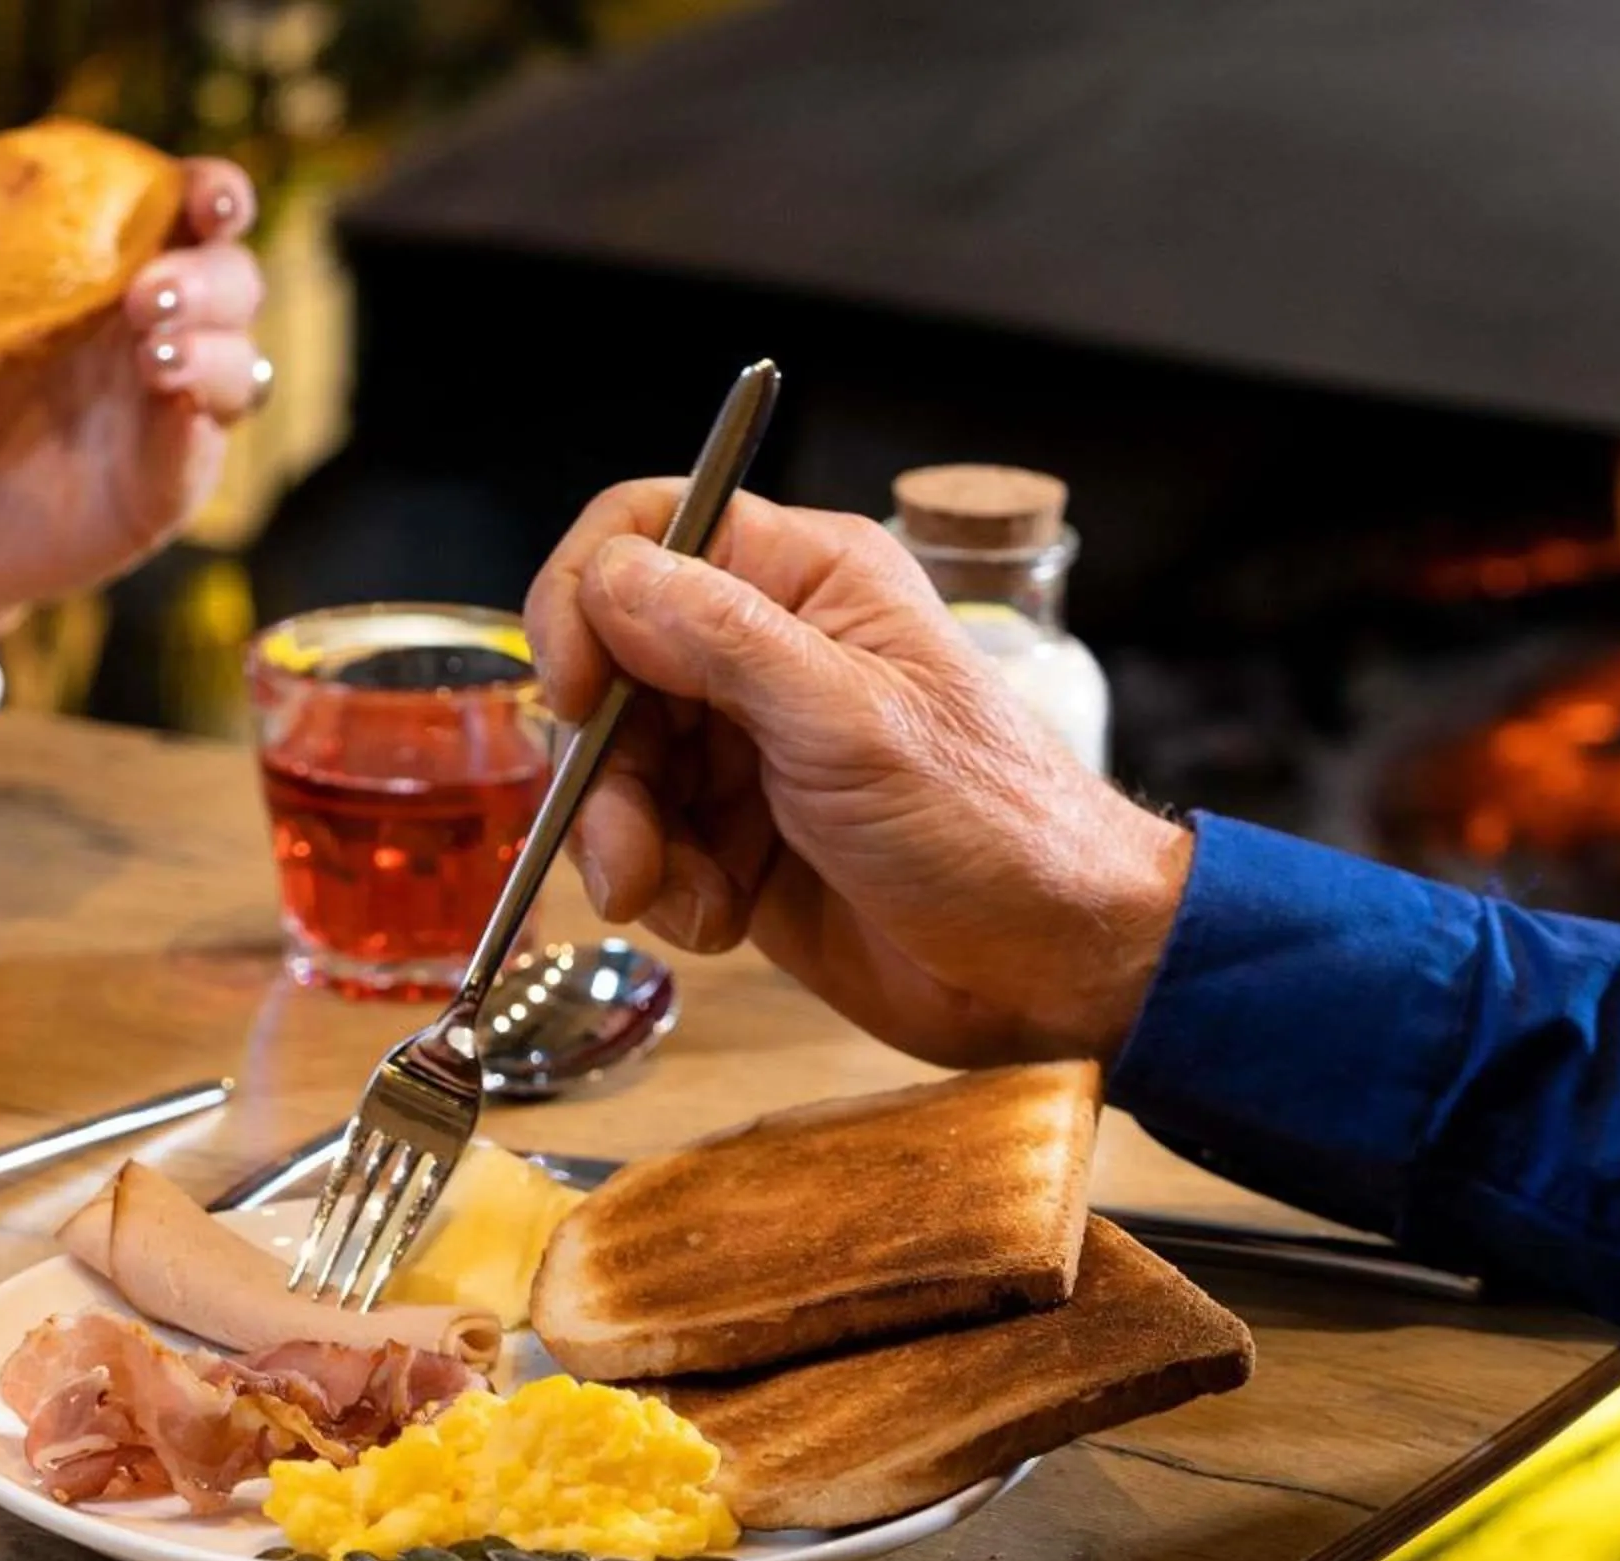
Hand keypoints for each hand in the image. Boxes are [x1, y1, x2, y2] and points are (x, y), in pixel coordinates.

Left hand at [0, 128, 265, 635]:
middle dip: (213, 276)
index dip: (217, 195)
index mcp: (118, 263)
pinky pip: (197, 452)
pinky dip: (192, 426)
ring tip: (152, 352)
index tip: (203, 195)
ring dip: (212, 349)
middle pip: (237, 283)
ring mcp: (168, 412)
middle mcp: (161, 330)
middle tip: (150, 290)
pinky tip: (168, 406)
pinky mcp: (161, 487)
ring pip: (240, 366)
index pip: (195, 213)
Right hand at [526, 486, 1193, 1067]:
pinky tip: (721, 917)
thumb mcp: (850, 721)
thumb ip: (721, 640)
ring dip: (625, 841)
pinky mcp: (730, 835)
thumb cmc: (991, 826)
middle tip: (628, 847)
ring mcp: (741, 746)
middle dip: (601, 764)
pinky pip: (642, 844)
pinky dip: (663, 890)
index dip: (585, 602)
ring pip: (611, 767)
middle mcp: (760, 651)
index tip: (577, 691)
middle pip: (606, 666)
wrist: (1041, 966)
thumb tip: (612, 577)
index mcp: (804, 581)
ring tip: (685, 899)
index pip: (645, 534)